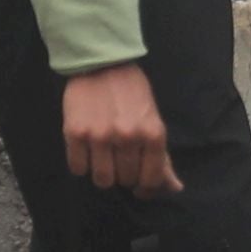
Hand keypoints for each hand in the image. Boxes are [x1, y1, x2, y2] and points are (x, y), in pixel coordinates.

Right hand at [59, 63, 180, 195]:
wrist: (101, 63)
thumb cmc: (131, 92)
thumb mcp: (153, 121)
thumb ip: (162, 156)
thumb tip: (175, 188)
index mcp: (152, 134)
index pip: (152, 179)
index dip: (146, 187)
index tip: (139, 183)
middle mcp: (128, 137)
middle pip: (126, 180)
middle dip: (124, 174)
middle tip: (119, 158)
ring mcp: (100, 136)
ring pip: (102, 180)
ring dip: (102, 173)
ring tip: (102, 157)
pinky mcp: (75, 133)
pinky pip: (78, 168)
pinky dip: (82, 164)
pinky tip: (86, 150)